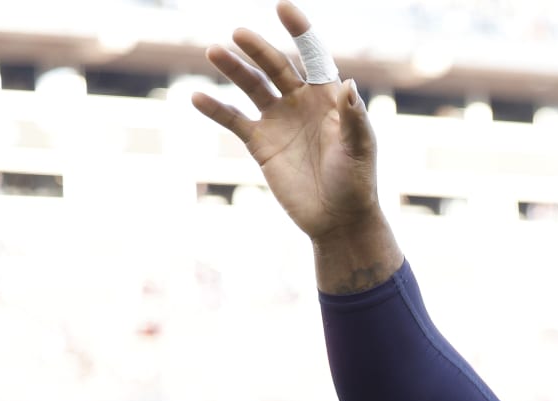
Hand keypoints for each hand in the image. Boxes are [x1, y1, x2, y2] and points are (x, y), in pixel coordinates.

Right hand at [192, 4, 384, 245]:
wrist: (338, 221)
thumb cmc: (357, 184)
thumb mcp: (359, 150)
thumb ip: (353, 118)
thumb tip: (348, 85)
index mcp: (328, 98)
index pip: (312, 56)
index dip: (300, 31)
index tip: (282, 6)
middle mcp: (301, 102)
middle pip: (276, 65)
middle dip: (259, 49)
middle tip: (239, 34)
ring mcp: (279, 121)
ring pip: (251, 86)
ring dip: (234, 68)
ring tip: (214, 51)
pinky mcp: (261, 143)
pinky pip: (233, 119)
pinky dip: (216, 108)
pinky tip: (198, 96)